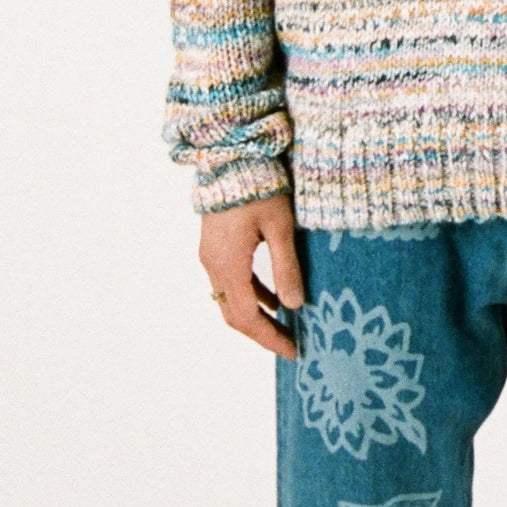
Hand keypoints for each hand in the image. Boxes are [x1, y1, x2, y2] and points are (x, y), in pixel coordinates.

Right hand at [199, 191, 305, 358]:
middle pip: (234, 315)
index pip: (247, 318)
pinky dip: (250, 295)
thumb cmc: (259, 187)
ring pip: (230, 300)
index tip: (292, 351)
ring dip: (255, 315)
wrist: (230, 156)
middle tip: (289, 344)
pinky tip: (271, 297)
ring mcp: (210, 256)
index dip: (269, 338)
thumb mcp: (280, 227)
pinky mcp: (214, 245)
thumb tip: (295, 305)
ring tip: (284, 326)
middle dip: (261, 333)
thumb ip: (286, 267)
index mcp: (228, 265)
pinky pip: (230, 281)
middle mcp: (213, 266)